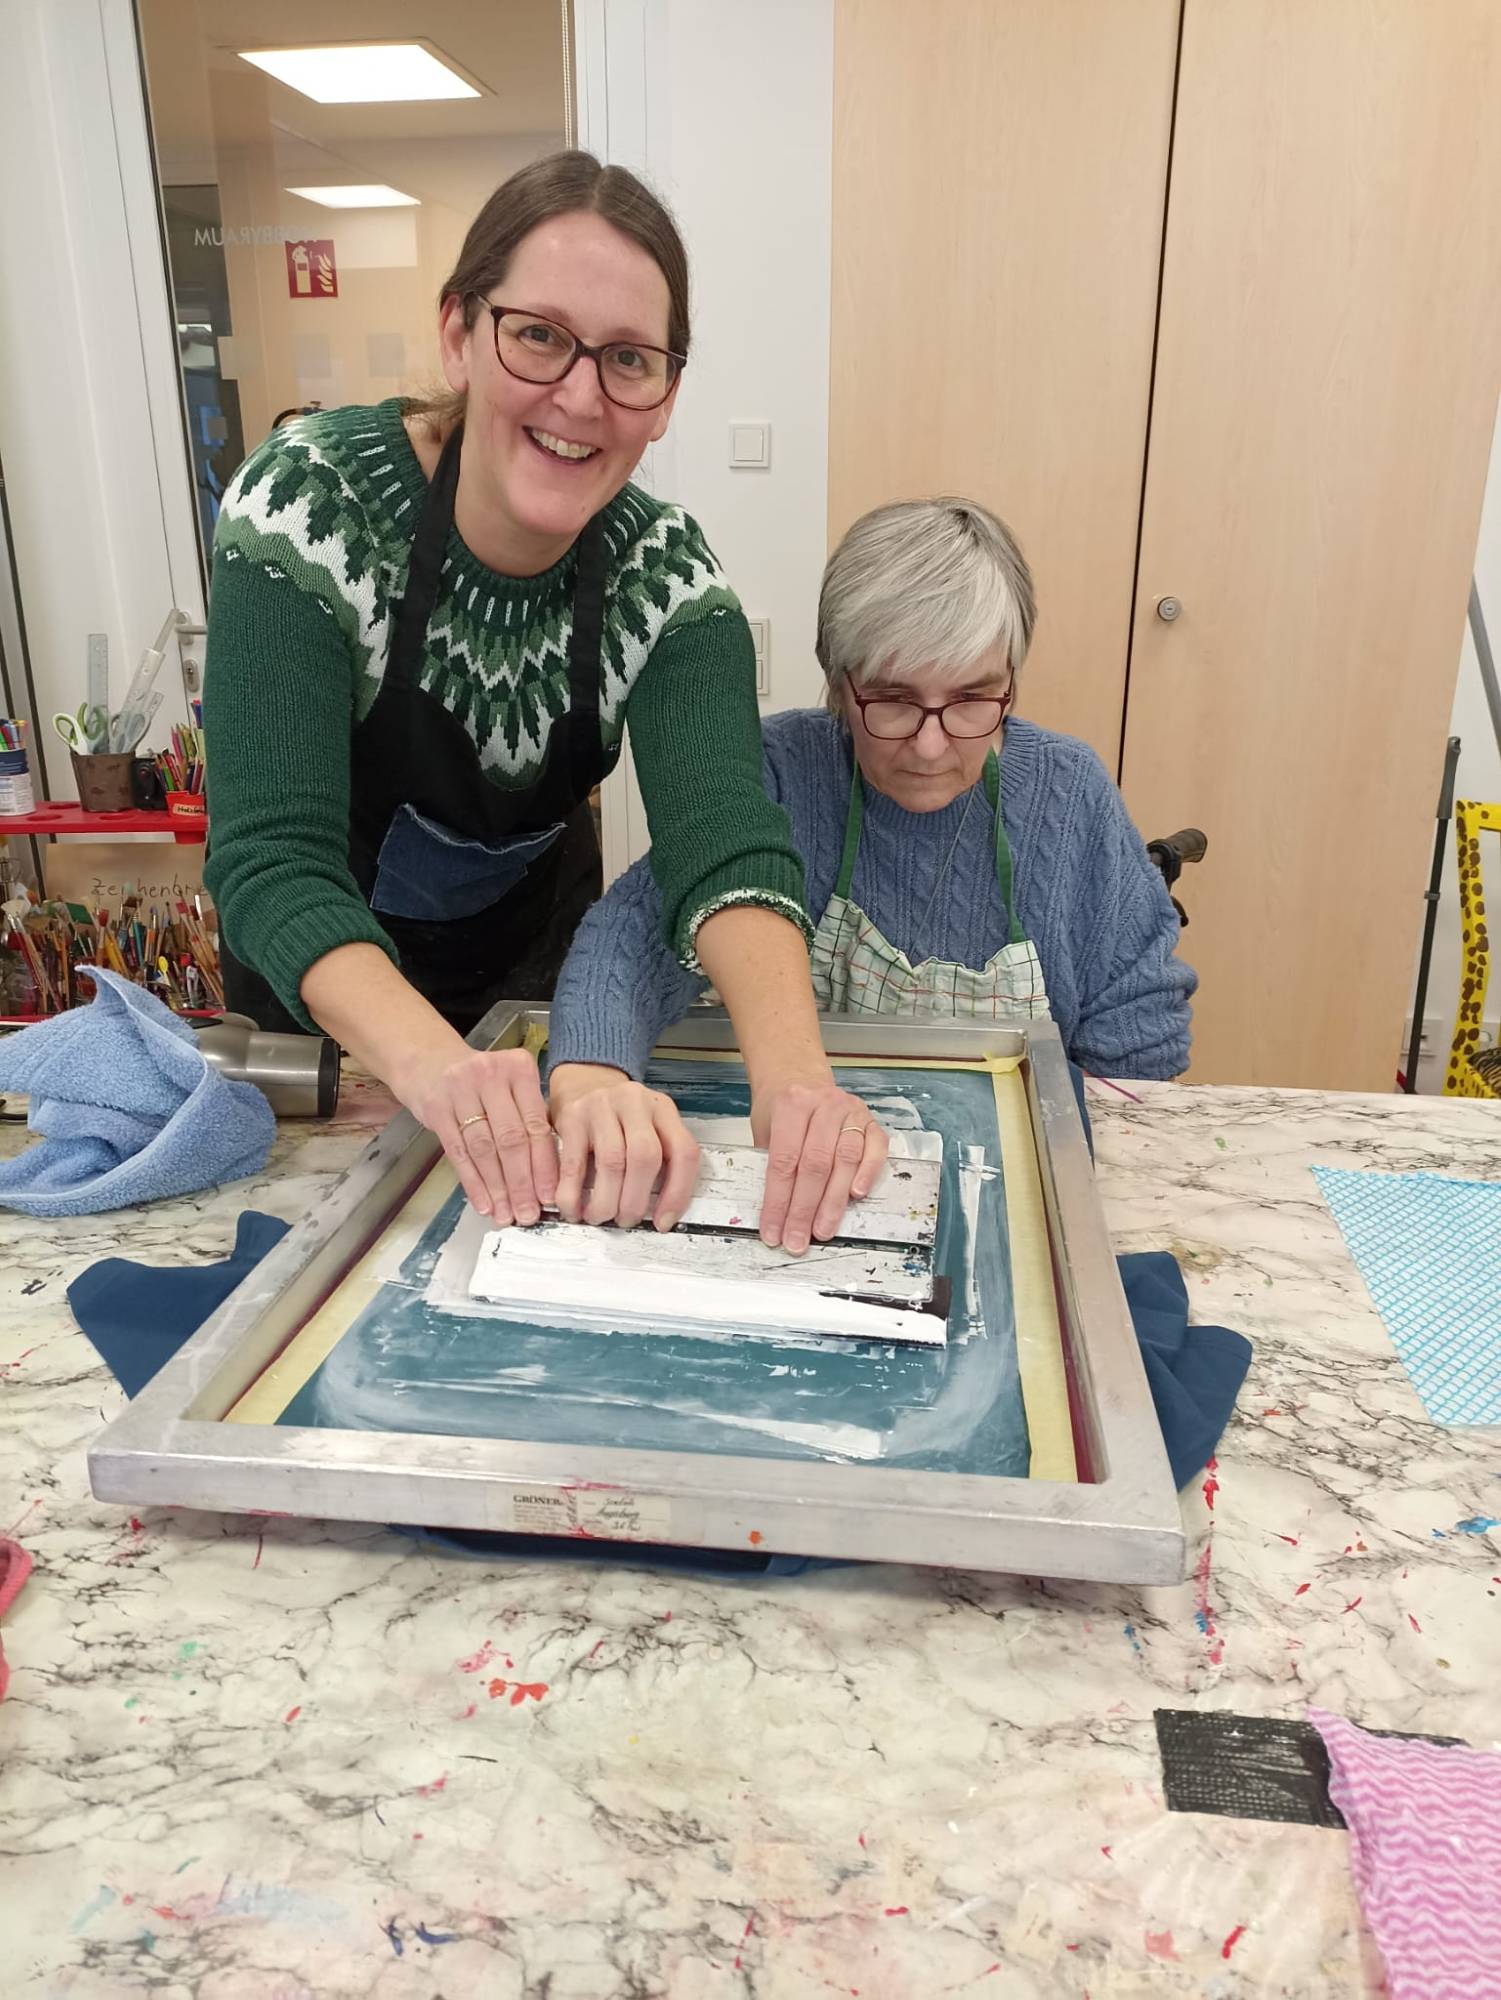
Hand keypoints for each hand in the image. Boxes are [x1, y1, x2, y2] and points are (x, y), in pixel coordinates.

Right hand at [397, 1043, 556, 1224]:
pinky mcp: (436, 1107)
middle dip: (521, 1183)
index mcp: (519, 1068)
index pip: (536, 1124)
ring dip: (497, 1188)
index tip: (549, 1196)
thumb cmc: (480, 1082)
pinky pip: (458, 1152)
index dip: (544, 1165)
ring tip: (505, 1215)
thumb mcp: (509, 1086)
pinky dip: (472, 1182)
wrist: (429, 1061)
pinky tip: (483, 1203)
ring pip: (484, 1149)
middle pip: (511, 1139)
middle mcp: (491, 1075)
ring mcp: (460, 1090)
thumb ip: (529, 1118)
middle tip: (528, 1214)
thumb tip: (548, 1177)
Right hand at [548, 1063, 701, 1229]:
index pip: (683, 1152)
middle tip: (626, 1220)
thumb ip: (660, 1159)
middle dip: (635, 1200)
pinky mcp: (572, 1117)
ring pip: (612, 1162)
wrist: (583, 1080)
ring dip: (606, 1201)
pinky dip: (572, 1194)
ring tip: (601, 1216)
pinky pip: (574, 1164)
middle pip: (645, 1157)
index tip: (663, 1221)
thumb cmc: (620, 1115)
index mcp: (663, 1109)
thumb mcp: (649, 1126)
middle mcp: (635, 1103)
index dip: (676, 1193)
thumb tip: (661, 1215)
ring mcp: (602, 1106)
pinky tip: (573, 1208)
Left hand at [751, 1071, 888, 1255]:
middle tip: (797, 1240)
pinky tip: (856, 1196)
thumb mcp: (764, 1127)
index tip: (773, 1231)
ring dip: (833, 1202)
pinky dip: (868, 1173)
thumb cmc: (780, 1107)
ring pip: (845, 1161)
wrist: (798, 1075)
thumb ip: (771, 1161)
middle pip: (815, 1165)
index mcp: (792, 1105)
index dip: (778, 1201)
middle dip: (804, 1209)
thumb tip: (776, 1212)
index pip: (785, 1161)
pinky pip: (875, 1149)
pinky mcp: (870, 1120)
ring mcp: (851, 1111)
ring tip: (822, 1230)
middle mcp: (824, 1105)